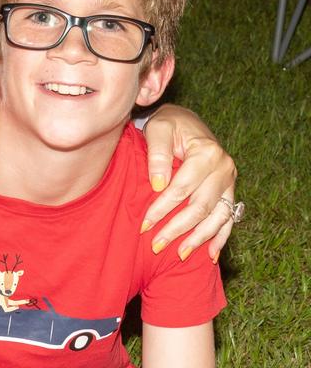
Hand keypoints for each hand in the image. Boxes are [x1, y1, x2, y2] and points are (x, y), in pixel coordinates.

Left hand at [140, 104, 236, 261]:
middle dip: (178, 229)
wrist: (186, 121)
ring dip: (199, 238)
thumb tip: (158, 184)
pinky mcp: (230, 190)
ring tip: (180, 254)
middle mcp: (224, 168)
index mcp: (207, 152)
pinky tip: (211, 255)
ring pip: (217, 217)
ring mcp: (230, 180)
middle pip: (200, 206)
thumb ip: (157, 154)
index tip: (145, 225)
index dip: (163, 208)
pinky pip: (229, 218)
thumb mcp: (158, 129)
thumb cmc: (168, 124)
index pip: (182, 188)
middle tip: (157, 245)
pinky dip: (221, 237)